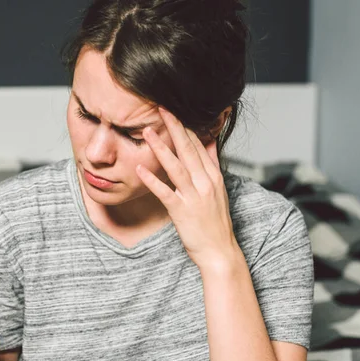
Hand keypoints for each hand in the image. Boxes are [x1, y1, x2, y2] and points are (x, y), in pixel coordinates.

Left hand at [136, 107, 240, 270]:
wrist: (219, 251)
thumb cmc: (215, 222)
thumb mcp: (218, 190)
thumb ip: (212, 165)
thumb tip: (211, 142)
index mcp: (213, 176)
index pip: (199, 145)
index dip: (185, 126)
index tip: (174, 111)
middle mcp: (205, 183)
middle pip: (188, 149)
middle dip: (174, 127)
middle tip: (161, 109)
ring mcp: (194, 196)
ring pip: (176, 166)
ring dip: (160, 148)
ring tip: (146, 132)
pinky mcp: (182, 211)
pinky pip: (165, 192)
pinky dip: (152, 180)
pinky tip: (140, 169)